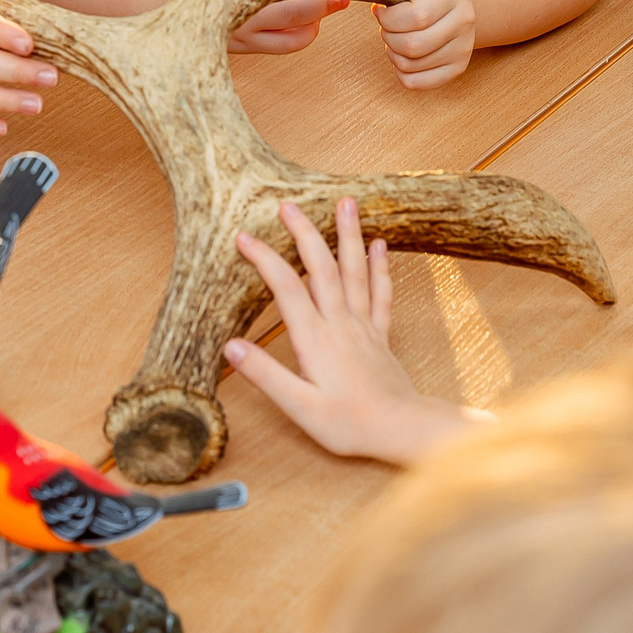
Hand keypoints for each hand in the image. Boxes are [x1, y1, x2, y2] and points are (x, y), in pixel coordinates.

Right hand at [224, 198, 481, 463]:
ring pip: (355, 271)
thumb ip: (267, 375)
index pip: (285, 288)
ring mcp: (363, 326)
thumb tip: (232, 346)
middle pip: (321, 268)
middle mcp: (340, 324)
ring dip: (347, 236)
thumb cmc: (350, 424)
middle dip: (304, 233)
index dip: (264, 259)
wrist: (401, 429)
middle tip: (289, 204)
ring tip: (345, 202)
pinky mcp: (380, 335)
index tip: (243, 236)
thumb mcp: (299, 407)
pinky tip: (379, 245)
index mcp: (315, 339)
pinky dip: (380, 267)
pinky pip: (381, 293)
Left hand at [363, 0, 475, 87]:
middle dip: (388, 36)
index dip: (389, 18)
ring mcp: (463, 47)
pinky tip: (404, 53)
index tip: (382, 11)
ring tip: (396, 36)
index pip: (416, 16)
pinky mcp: (458, 67)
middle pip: (413, 45)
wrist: (458, 0)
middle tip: (387, 26)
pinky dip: (402, 71)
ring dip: (393, 53)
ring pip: (412, 65)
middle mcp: (464, 20)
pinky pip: (418, 83)